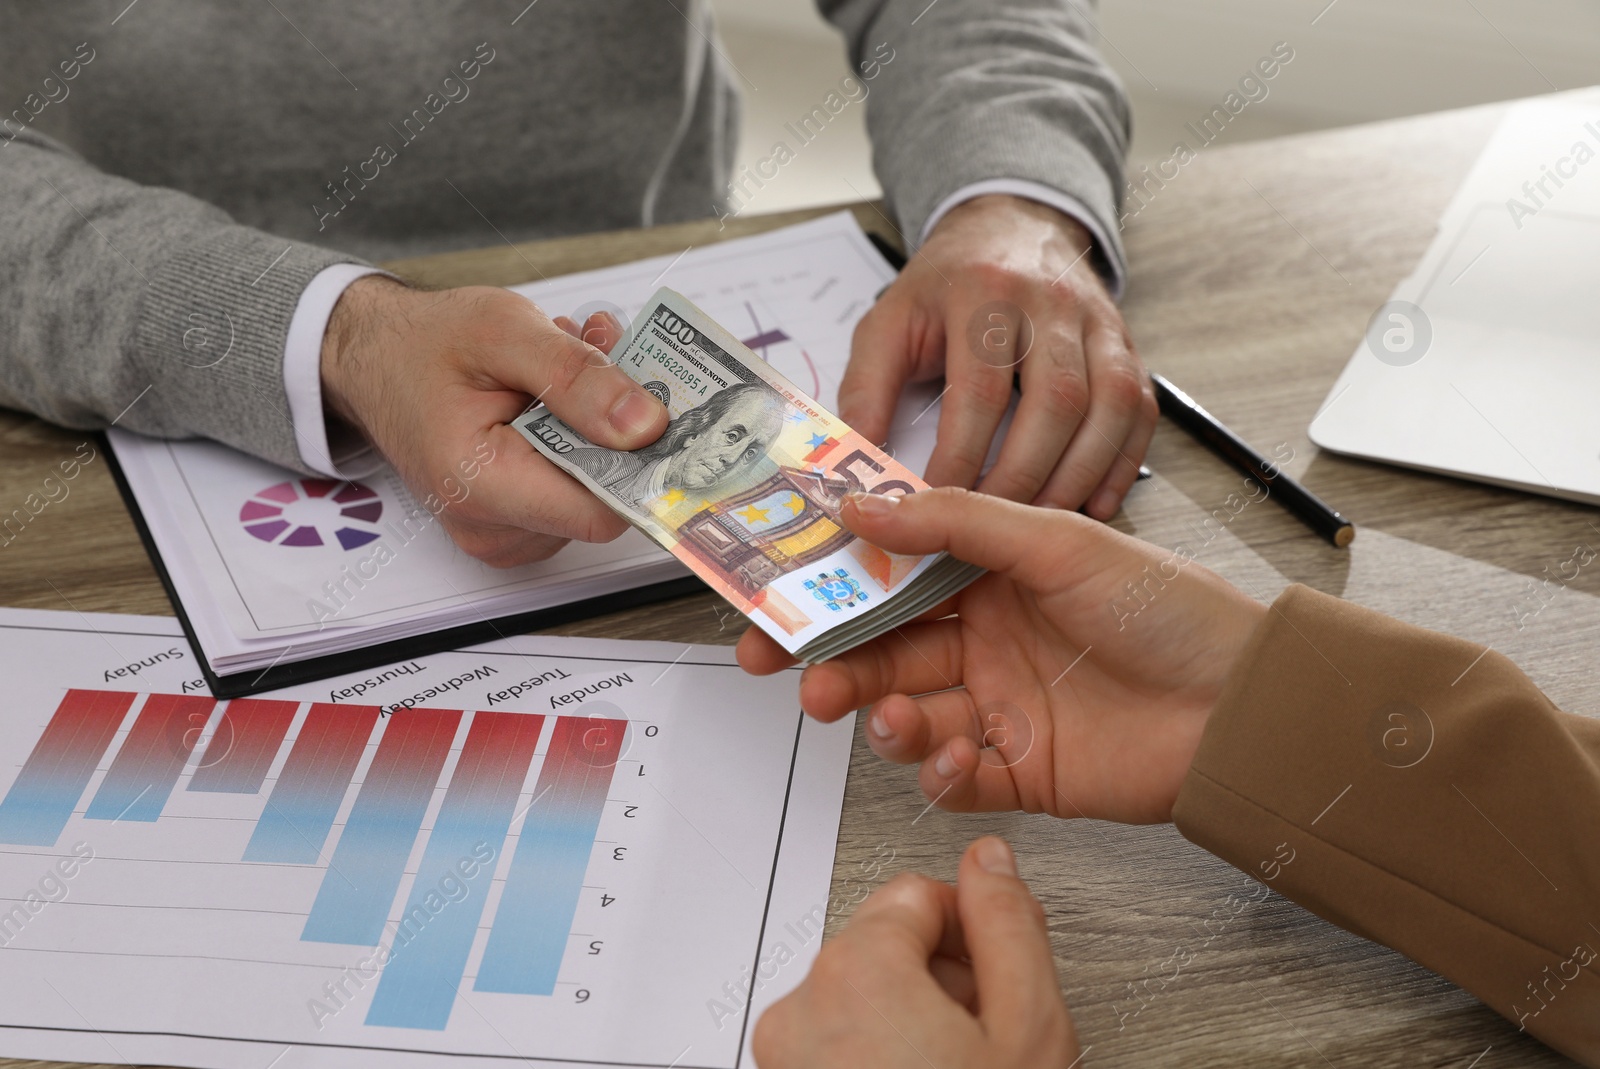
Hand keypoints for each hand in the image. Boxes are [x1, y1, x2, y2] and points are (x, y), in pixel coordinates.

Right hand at [319, 277, 667, 566]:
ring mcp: (504, 533)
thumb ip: (576, 378)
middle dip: (617, 424)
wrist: (375, 359)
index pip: (603, 510)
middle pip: (604, 496)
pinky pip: (572, 489)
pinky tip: (555, 393)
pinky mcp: (515, 524)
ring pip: (594, 489)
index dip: (641, 461)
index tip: (657, 404)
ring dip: (599, 423)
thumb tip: (646, 425)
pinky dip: (579, 438)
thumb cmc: (425, 344)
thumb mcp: (504, 331)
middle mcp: (494, 528)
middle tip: (600, 354)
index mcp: (484, 485)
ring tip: (566, 365)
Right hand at [738, 488, 1267, 823]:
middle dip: (833, 661)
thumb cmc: (1169, 609)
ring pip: (908, 713)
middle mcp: (988, 640)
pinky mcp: (1021, 771)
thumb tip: (861, 504)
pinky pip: (953, 778)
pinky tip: (952, 756)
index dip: (831, 586)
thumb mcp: (1057, 541)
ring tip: (891, 713)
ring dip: (882, 715)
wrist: (1244, 705)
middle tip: (794, 671)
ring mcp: (1001, 707)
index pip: (891, 578)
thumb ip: (953, 522)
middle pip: (884, 651)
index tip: (776, 593)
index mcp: (992, 578)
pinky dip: (938, 773)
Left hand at [754, 837, 1077, 1068]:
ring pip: (861, 994)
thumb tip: (991, 862)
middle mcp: (800, 1010)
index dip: (973, 929)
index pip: (916, 893)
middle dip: (943, 974)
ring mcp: (785, 1056)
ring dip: (914, 1015)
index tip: (999, 970)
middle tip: (989, 1030)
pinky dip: (879, 1050)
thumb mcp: (1029, 1026)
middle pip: (885, 943)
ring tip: (961, 1063)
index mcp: (854, 974)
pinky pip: (834, 1040)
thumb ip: (1010, 925)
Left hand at [839, 195, 1155, 518]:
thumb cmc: (946, 287)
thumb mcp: (890, 322)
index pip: (979, 390)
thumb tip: (855, 464)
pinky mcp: (1126, 343)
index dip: (960, 457)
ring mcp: (1098, 321)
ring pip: (1108, 406)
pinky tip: (1094, 502)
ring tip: (1039, 524)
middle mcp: (1050, 301)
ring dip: (1076, 476)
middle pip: (1055, 402)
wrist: (1010, 227)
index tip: (936, 508)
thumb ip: (866, 390)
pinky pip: (1141, 408)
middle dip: (1024, 477)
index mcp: (983, 292)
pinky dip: (1120, 462)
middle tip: (992, 533)